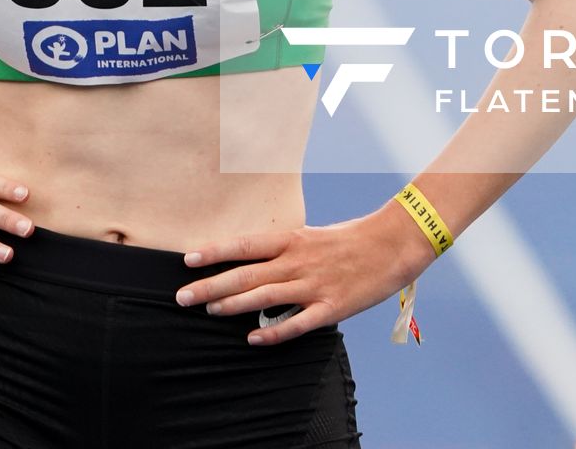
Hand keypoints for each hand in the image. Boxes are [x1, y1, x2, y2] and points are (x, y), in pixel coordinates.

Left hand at [173, 201, 435, 344]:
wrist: (394, 243)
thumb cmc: (351, 239)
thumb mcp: (313, 236)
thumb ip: (285, 249)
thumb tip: (254, 259)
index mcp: (293, 240)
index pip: (245, 245)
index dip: (215, 252)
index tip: (188, 259)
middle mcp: (298, 261)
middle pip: (246, 274)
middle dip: (211, 285)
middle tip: (182, 296)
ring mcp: (314, 285)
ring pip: (265, 297)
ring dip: (233, 305)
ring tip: (208, 311)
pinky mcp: (332, 307)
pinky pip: (298, 323)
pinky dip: (274, 331)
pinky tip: (253, 338)